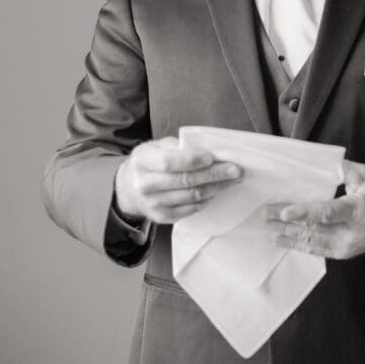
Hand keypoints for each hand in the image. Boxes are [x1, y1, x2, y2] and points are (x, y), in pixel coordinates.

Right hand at [114, 136, 242, 223]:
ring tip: (232, 180)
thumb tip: (211, 151)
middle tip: (235, 170)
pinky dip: (206, 199)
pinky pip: (190, 209)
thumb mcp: (158, 146)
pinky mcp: (161, 217)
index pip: (169, 162)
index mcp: (142, 160)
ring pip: (192, 196)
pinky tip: (216, 191)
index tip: (212, 158)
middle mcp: (144, 184)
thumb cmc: (151, 162)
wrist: (129, 187)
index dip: (192, 160)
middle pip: (185, 180)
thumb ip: (180, 147)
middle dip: (214, 174)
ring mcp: (152, 204)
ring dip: (216, 187)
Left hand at [265, 160, 364, 259]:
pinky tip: (282, 239)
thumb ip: (345, 169)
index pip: (328, 212)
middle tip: (265, 215)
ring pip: (310, 242)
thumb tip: (322, 163)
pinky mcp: (339, 254)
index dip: (305, 213)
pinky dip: (296, 244)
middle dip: (286, 223)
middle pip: (312, 229)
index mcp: (355, 209)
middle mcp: (348, 232)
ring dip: (287, 235)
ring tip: (267, 228)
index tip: (285, 211)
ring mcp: (343, 246)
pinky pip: (314, 250)